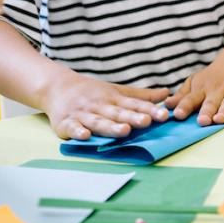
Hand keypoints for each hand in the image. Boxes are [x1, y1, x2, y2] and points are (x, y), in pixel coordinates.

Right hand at [42, 73, 169, 139]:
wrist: (56, 87)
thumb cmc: (93, 92)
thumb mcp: (118, 91)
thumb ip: (142, 96)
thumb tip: (167, 94)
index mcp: (114, 99)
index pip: (134, 105)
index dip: (149, 110)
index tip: (164, 115)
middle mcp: (99, 106)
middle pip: (118, 113)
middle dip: (132, 118)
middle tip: (146, 121)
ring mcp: (83, 114)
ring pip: (98, 121)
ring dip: (110, 127)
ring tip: (124, 131)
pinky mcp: (65, 123)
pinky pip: (72, 128)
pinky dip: (78, 131)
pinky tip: (85, 136)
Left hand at [166, 53, 223, 124]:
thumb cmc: (212, 77)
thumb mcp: (194, 82)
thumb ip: (182, 96)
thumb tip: (166, 106)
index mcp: (202, 88)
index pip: (191, 98)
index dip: (185, 106)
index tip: (178, 114)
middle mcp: (217, 89)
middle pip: (211, 102)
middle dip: (206, 111)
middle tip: (202, 121)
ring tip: (219, 120)